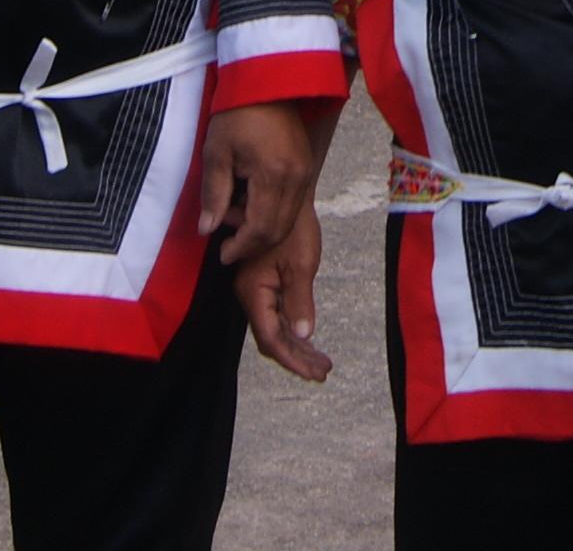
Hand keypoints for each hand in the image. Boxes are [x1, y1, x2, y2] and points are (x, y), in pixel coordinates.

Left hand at [199, 102, 315, 268]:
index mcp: (274, 174)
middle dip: (252, 244)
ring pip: (288, 220)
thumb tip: (207, 230)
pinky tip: (251, 203)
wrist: (266, 82)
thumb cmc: (237, 114)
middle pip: (278, 230)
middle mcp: (296, 178)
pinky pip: (293, 204)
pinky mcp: (306, 167)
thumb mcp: (216, 152)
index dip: (241, 246)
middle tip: (228, 244)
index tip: (222, 253)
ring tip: (235, 216)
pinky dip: (273, 214)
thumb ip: (213, 194)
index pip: (261, 228)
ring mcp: (305, 172)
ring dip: (263, 230)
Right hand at [233, 203, 333, 381]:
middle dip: (297, 358)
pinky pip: (275, 315)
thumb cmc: (294, 227)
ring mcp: (255, 290)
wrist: (288, 198)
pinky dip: (292, 330)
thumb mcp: (301, 264)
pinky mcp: (263, 284)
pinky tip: (309, 340)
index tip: (316, 373)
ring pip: (273, 329)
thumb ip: (299, 302)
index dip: (293, 360)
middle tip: (323, 372)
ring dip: (296, 347)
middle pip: (271, 339)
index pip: (271, 339)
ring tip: (321, 363)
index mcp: (254, 291)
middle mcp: (249, 295)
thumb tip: (303, 335)